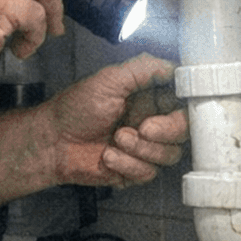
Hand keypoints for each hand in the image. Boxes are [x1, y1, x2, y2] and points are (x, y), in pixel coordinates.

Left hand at [44, 54, 187, 187]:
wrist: (53, 141)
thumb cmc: (76, 108)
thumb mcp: (109, 80)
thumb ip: (144, 70)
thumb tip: (175, 67)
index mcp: (150, 98)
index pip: (184, 100)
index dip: (187, 104)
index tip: (178, 104)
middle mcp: (153, 122)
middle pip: (185, 130)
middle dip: (167, 131)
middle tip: (144, 128)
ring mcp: (145, 148)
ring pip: (169, 154)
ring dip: (142, 149)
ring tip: (116, 139)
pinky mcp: (135, 170)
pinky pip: (148, 172)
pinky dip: (127, 165)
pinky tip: (107, 156)